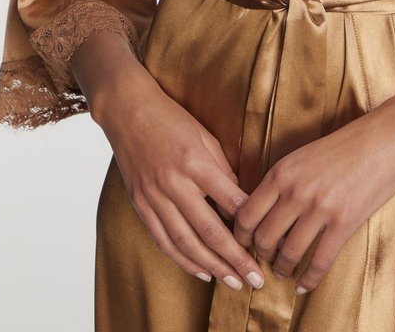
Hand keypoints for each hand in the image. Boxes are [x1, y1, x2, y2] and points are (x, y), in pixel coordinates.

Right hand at [73, 31, 264, 291]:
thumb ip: (222, 168)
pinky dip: (182, 259)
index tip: (266, 241)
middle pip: (208, 229)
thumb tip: (241, 198)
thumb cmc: (172, 119)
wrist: (128, 112)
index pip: (228, 200)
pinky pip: (162, 239)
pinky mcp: (141, 205)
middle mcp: (173, 183)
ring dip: (211, 266)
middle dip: (234, 257)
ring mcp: (154, 196)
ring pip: (185, 242)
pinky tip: (201, 271)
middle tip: (255, 277)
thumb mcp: (204, 135)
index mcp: (194, 161)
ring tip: (233, 281)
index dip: (248, 224)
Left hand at [232, 98, 394, 293]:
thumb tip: (265, 212)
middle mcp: (296, 190)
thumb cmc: (346, 146)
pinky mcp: (345, 221)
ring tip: (283, 273)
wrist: (386, 138)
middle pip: (263, 237)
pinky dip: (308, 280)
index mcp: (282, 171)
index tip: (245, 245)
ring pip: (288, 253)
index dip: (241, 236)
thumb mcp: (304, 156)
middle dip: (260, 255)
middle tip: (265, 261)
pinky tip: (304, 286)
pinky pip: (319, 261)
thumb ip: (283, 181)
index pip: (247, 214)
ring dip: (283, 269)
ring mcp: (320, 207)